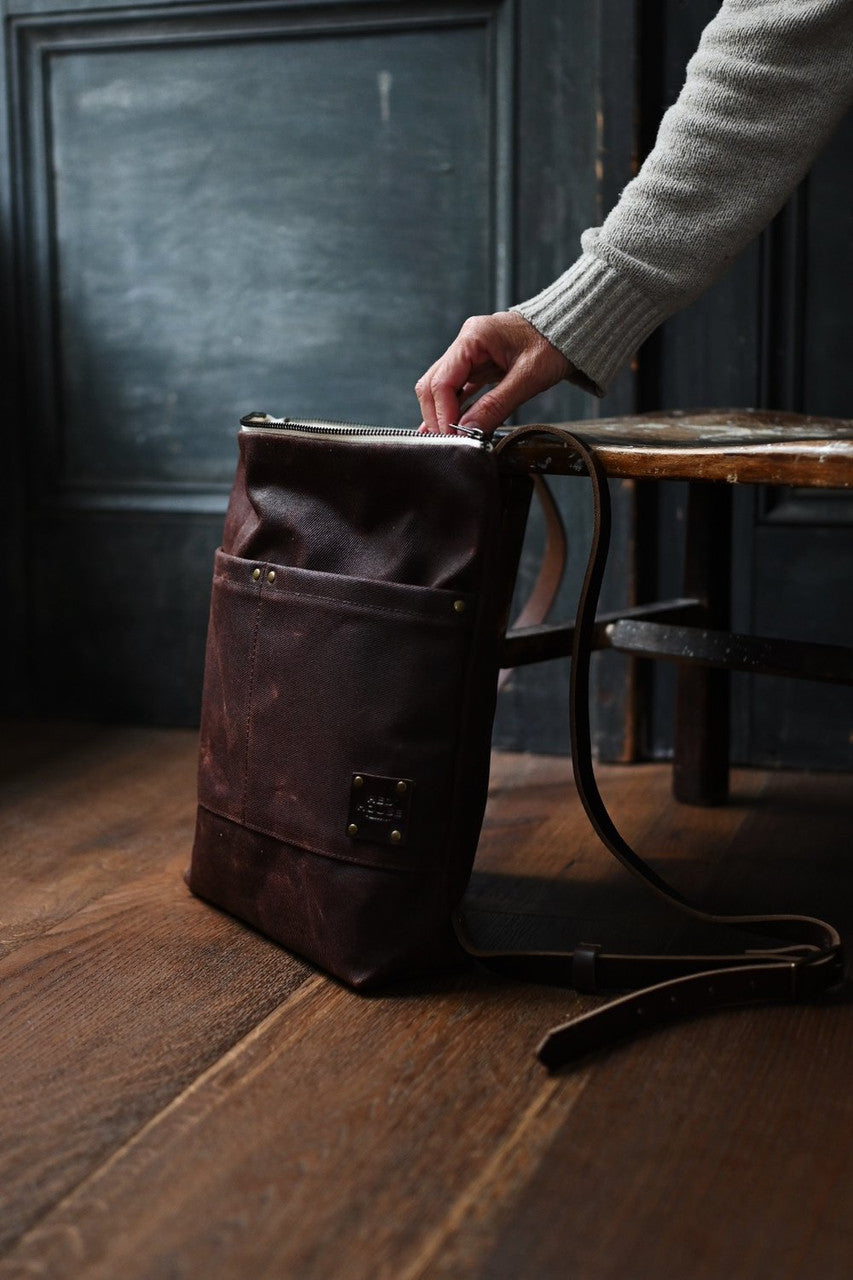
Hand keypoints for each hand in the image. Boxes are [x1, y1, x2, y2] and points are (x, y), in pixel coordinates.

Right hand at [415, 311, 570, 434]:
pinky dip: (454, 407)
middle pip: (433, 384)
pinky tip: (450, 427)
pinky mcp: (479, 364)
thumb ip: (496, 405)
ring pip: (441, 387)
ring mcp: (470, 353)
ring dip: (442, 413)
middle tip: (447, 442)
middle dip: (436, 415)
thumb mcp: (528, 378)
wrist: (570, 330)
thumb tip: (468, 430)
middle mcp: (466, 342)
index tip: (451, 437)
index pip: (442, 381)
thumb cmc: (553, 344)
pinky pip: (458, 388)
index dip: (442, 413)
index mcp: (474, 337)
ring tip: (446, 439)